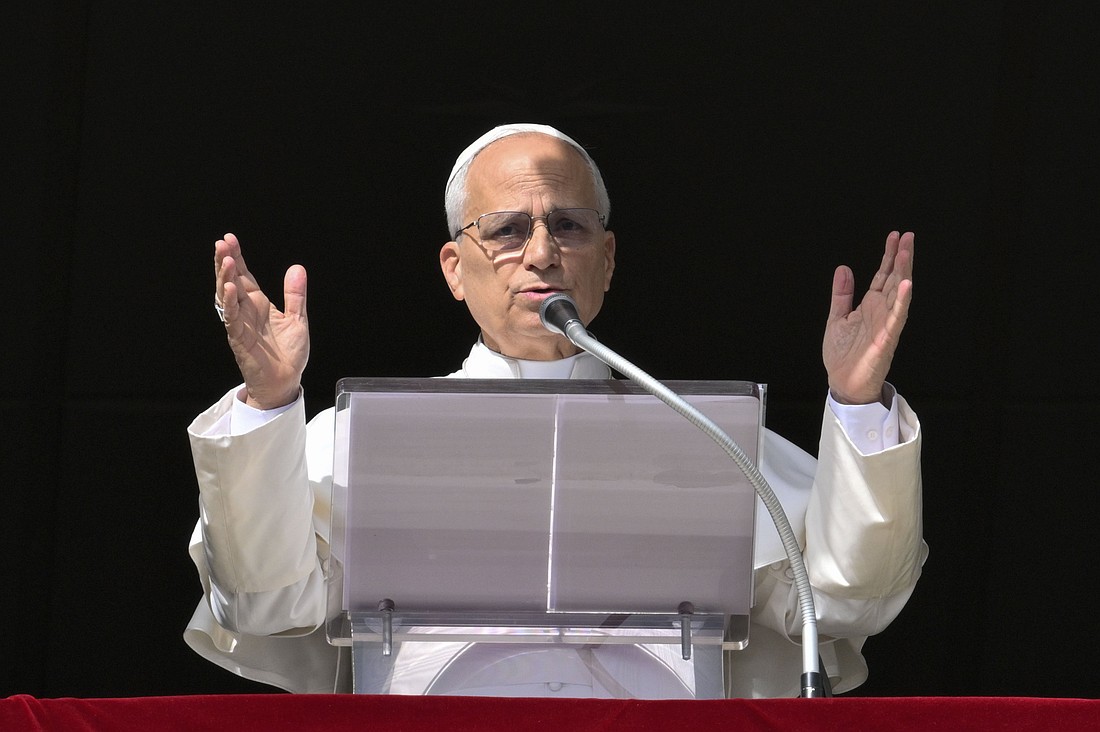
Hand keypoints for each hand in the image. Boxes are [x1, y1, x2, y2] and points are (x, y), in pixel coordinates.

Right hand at [214, 233, 308, 408]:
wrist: (286, 381)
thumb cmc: (288, 353)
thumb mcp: (298, 319)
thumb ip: (295, 295)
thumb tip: (297, 267)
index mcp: (259, 304)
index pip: (244, 276)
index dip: (237, 258)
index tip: (229, 238)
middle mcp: (246, 311)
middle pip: (231, 281)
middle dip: (225, 261)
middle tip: (221, 242)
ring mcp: (240, 324)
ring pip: (227, 297)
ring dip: (224, 278)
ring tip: (223, 258)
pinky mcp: (239, 339)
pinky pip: (232, 318)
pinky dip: (230, 303)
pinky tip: (230, 288)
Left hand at [823, 231, 913, 404]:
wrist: (843, 383)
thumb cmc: (843, 355)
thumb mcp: (836, 318)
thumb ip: (842, 294)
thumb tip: (844, 268)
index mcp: (870, 306)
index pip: (883, 275)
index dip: (889, 256)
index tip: (895, 236)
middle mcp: (882, 312)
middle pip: (895, 279)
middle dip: (901, 258)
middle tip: (908, 236)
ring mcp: (886, 324)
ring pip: (899, 294)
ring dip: (904, 273)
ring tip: (907, 253)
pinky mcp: (886, 339)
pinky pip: (897, 318)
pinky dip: (902, 301)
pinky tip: (906, 285)